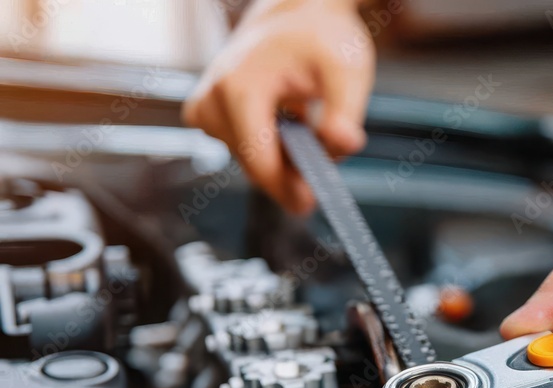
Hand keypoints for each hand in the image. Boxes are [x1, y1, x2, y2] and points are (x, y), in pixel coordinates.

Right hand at [182, 0, 373, 213]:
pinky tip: (288, 119)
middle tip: (326, 151)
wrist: (296, 15)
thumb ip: (345, 113)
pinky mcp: (205, 114)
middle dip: (294, 170)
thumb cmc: (322, 38)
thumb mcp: (348, 71)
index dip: (287, 188)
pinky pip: (244, 150)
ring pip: (252, 161)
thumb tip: (343, 146)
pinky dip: (271, 145)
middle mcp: (212, 100)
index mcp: (239, 89)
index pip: (259, 160)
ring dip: (285, 156)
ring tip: (307, 119)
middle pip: (256, 166)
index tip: (311, 204)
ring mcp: (205, 108)